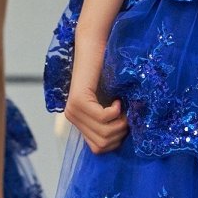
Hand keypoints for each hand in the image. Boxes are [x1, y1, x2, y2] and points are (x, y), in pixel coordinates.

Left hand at [65, 36, 128, 152]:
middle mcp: (72, 118)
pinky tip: (117, 99)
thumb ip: (108, 121)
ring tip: (122, 106)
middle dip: (120, 132)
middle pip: (103, 144)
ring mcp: (73, 110)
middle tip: (125, 114)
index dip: (116, 140)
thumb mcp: (108, 102)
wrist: (95, 48)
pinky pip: (103, 118)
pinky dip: (116, 111)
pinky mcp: (79, 100)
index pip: (98, 149)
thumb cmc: (106, 73)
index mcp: (79, 121)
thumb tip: (121, 142)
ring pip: (104, 134)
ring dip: (120, 122)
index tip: (123, 122)